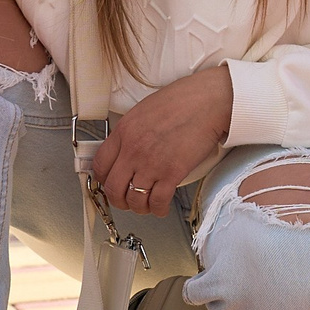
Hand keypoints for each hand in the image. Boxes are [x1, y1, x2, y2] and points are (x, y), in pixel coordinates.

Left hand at [87, 66, 232, 214]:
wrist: (209, 102)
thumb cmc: (184, 101)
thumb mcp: (144, 110)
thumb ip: (132, 131)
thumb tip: (127, 148)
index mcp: (124, 131)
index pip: (100, 165)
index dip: (103, 180)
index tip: (109, 183)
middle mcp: (133, 149)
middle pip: (113, 188)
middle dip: (118, 200)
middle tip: (125, 200)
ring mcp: (152, 163)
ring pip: (134, 199)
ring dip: (139, 207)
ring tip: (145, 205)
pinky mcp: (172, 173)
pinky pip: (158, 201)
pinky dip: (158, 209)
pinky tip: (160, 207)